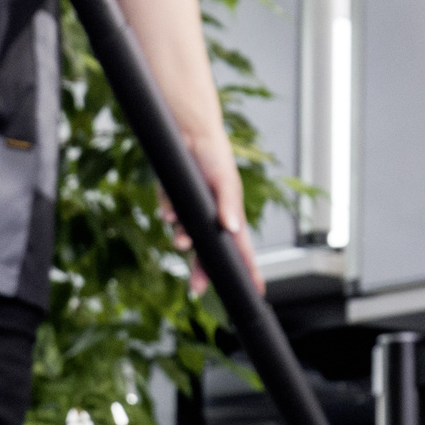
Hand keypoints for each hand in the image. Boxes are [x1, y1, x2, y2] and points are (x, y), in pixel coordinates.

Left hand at [160, 125, 258, 294]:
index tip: (255, 291)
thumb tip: (231, 227)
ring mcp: (190, 212)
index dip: (248, 270)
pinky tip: (168, 212)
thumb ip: (229, 205)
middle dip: (202, 272)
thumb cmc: (214, 155)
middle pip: (207, 253)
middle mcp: (210, 218)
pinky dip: (168, 215)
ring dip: (182, 242)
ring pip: (185, 238)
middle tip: (196, 288)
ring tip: (181, 241)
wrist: (188, 133)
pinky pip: (169, 216)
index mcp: (229, 216)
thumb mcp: (226, 180)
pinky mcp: (172, 201)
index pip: (241, 249)